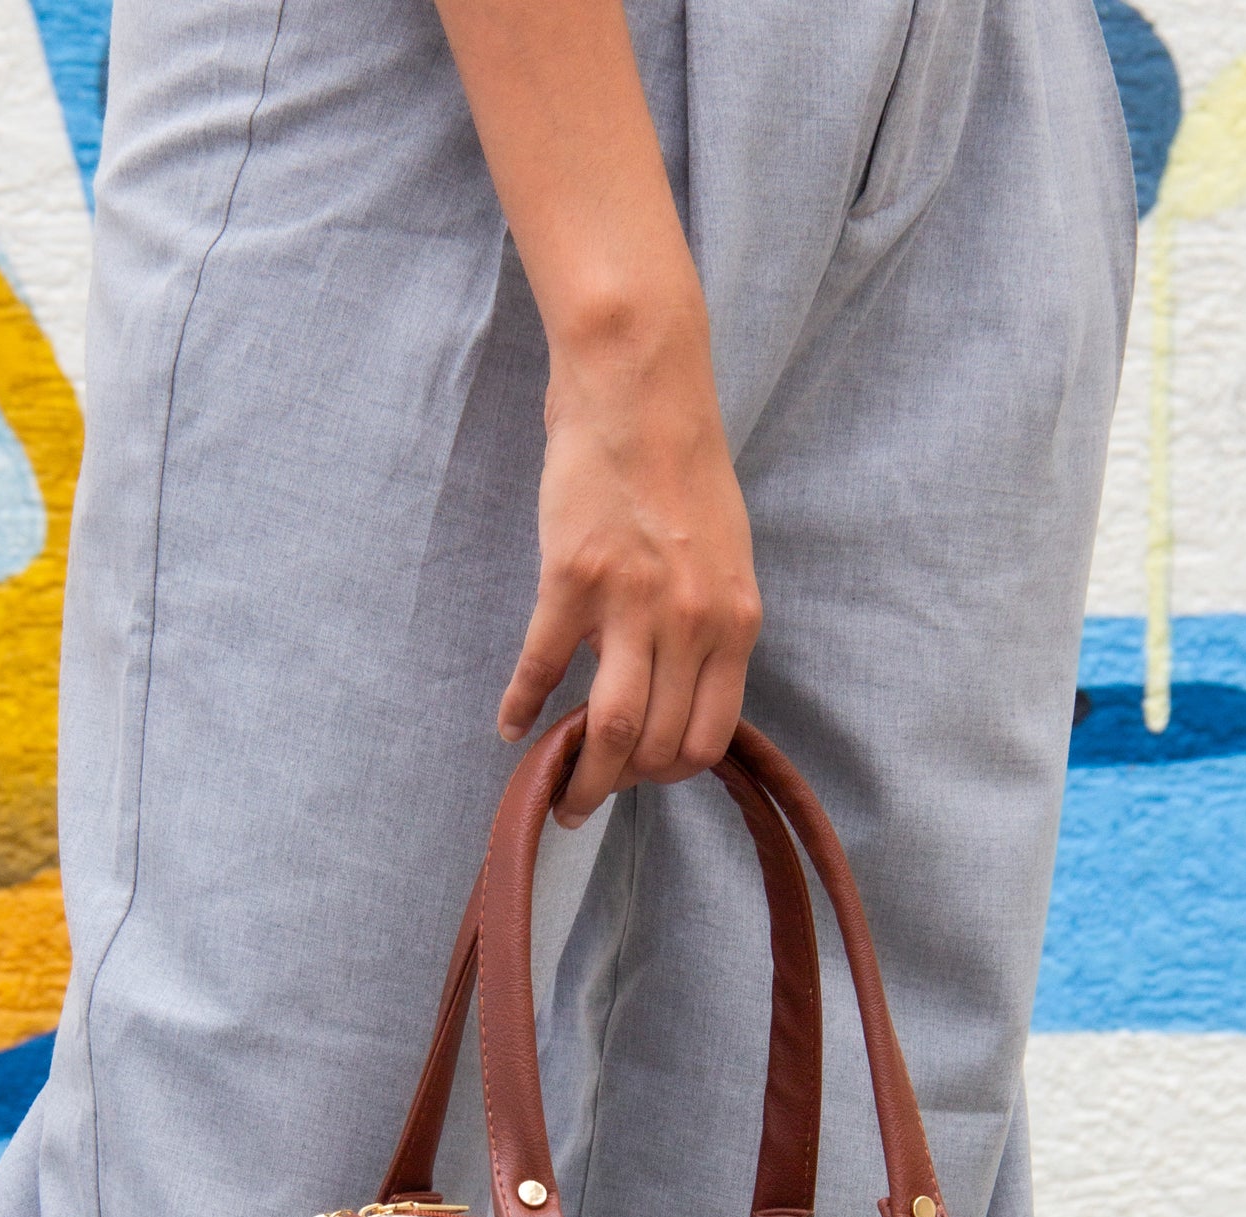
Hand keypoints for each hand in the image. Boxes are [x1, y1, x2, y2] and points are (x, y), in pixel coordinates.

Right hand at [497, 311, 761, 827]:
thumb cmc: (683, 470)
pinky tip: (510, 726)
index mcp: (734, 623)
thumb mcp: (725, 560)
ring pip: (608, 730)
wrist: (641, 392)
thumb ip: (709, 628)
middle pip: (656, 748)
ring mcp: (631, 605)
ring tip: (556, 790)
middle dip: (619, 785)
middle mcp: (690, 624)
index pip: (708, 739)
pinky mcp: (572, 581)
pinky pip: (542, 668)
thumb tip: (678, 689)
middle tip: (587, 795)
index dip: (670, 772)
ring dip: (578, 776)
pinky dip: (521, 707)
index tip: (641, 774)